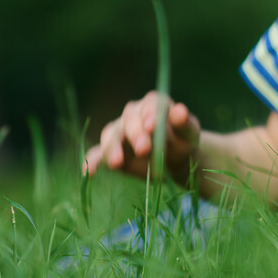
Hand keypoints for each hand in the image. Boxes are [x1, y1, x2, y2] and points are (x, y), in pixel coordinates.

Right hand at [83, 90, 200, 184]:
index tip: (153, 127)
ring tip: (117, 163)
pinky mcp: (110, 151)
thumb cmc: (183, 142)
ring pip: (111, 135)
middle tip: (144, 150)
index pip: (150, 104)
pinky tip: (88, 173)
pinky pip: (97, 154)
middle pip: (130, 120)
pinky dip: (92, 162)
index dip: (150, 114)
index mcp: (154, 104)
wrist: (174, 161)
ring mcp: (119, 132)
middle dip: (136, 134)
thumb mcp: (190, 133)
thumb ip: (184, 122)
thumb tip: (180, 110)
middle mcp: (133, 114)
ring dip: (113, 148)